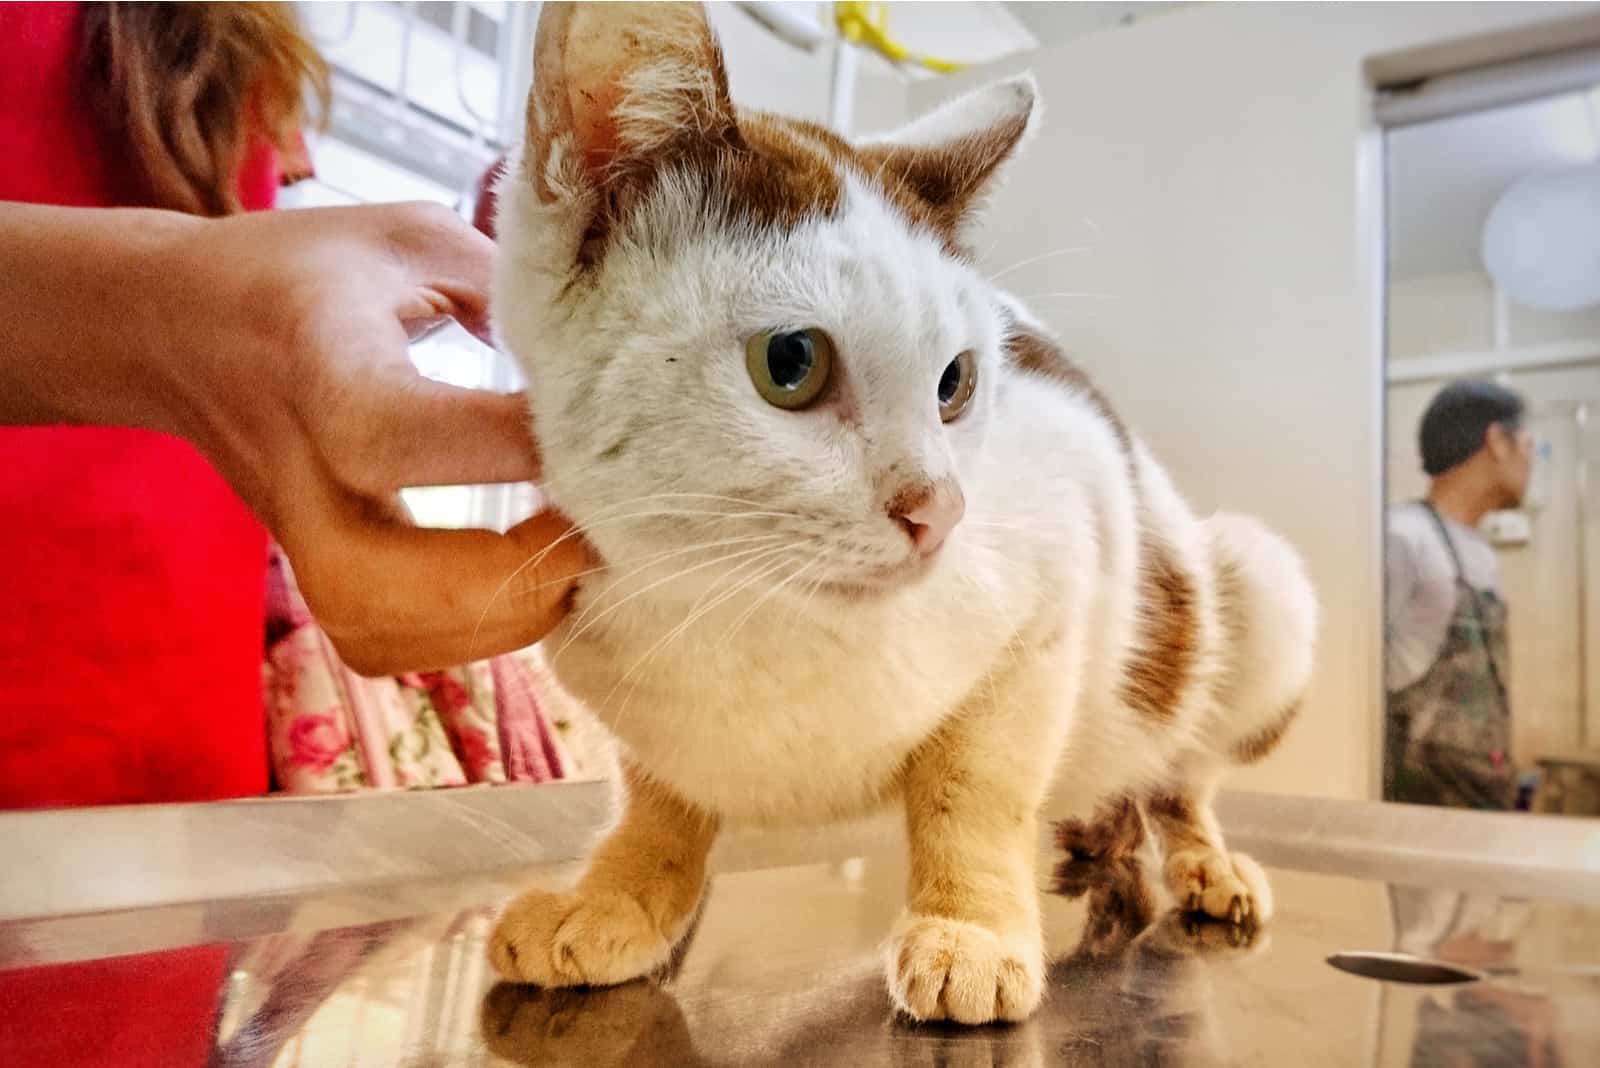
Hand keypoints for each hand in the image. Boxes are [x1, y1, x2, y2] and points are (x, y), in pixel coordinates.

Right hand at [0, 200, 590, 673]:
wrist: (178, 326)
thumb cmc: (304, 274)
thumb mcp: (409, 240)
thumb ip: (507, 290)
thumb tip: (603, 356)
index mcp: (323, 373)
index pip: (416, 437)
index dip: (526, 449)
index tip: (612, 432)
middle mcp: (300, 473)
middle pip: (377, 585)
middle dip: (506, 581)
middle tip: (590, 531)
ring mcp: (296, 536)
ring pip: (379, 635)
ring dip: (494, 621)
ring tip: (568, 562)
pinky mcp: (311, 572)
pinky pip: (383, 645)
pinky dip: (464, 636)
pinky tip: (520, 587)